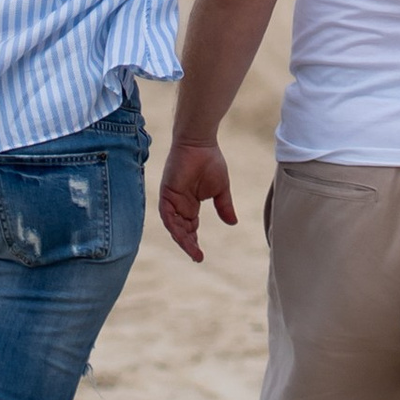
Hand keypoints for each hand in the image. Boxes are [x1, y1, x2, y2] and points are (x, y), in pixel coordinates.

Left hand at [157, 135, 236, 264]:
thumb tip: (233, 223)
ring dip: (182, 238)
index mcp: (189, 204)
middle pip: (181, 229)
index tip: (200, 255)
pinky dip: (173, 225)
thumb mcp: (220, 189)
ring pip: (173, 225)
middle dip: (188, 244)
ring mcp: (171, 199)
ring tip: (193, 250)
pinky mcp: (166, 193)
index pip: (189, 227)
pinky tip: (182, 235)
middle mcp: (179, 204)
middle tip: (197, 256)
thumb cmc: (210, 161)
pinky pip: (167, 214)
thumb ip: (224, 206)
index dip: (193, 241)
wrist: (200, 142)